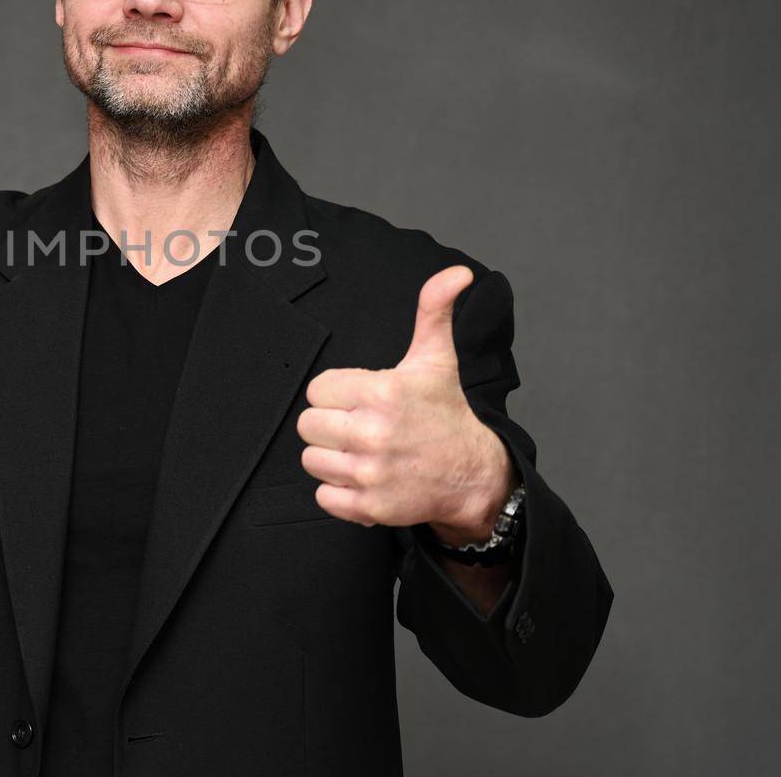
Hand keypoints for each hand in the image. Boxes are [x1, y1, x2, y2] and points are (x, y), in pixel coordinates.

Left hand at [296, 265, 510, 537]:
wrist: (472, 473)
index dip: (335, 393)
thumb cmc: (445, 412)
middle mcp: (374, 434)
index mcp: (382, 393)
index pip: (317, 389)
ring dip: (331, 457)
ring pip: (311, 460)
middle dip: (329, 423)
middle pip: (308, 424)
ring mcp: (372, 473)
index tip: (359, 399)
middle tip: (357, 424)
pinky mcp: (370, 507)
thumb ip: (434, 311)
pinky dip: (338, 492)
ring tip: (360, 451)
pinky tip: (363, 477)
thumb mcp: (436, 358)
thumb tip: (457, 273)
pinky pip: (324, 498)